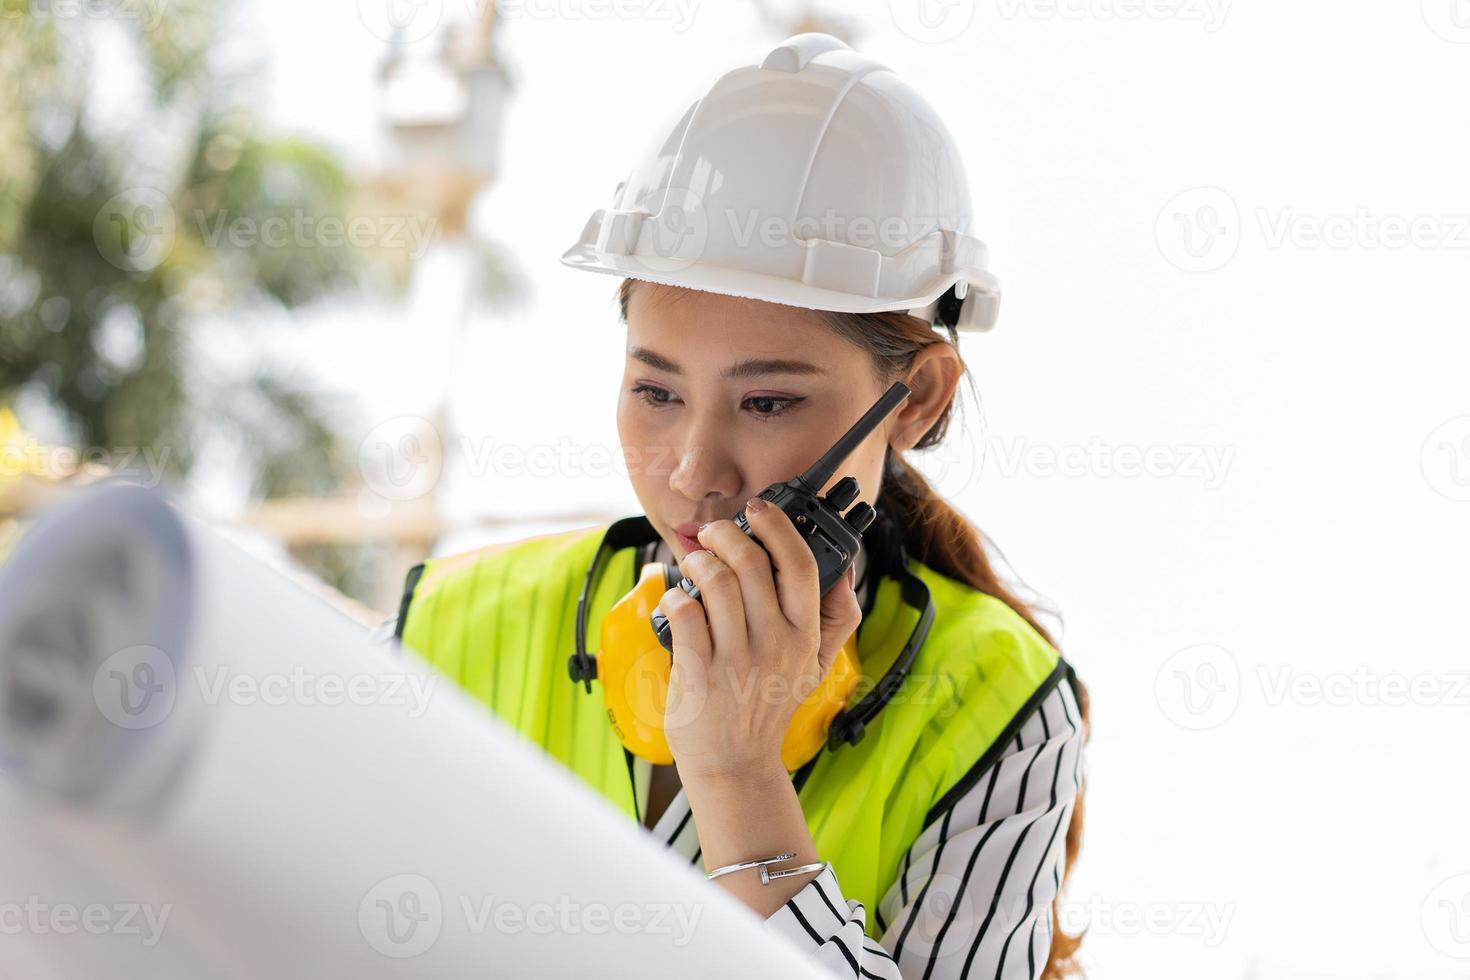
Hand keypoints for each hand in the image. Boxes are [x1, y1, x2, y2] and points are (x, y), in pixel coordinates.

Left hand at [654, 497, 862, 782]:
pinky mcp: (700, 672)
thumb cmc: (768, 706)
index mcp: (805, 635)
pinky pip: (685, 613)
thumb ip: (837, 618)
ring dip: (698, 561)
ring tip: (693, 563)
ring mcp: (737, 659)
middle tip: (711, 533)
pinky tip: (676, 599)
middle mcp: (775, 644)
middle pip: (751, 563)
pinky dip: (675, 596)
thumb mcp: (816, 666)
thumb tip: (847, 568)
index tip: (760, 508)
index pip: (801, 565)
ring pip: (715, 582)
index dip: (779, 527)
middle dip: (725, 534)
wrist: (734, 763)